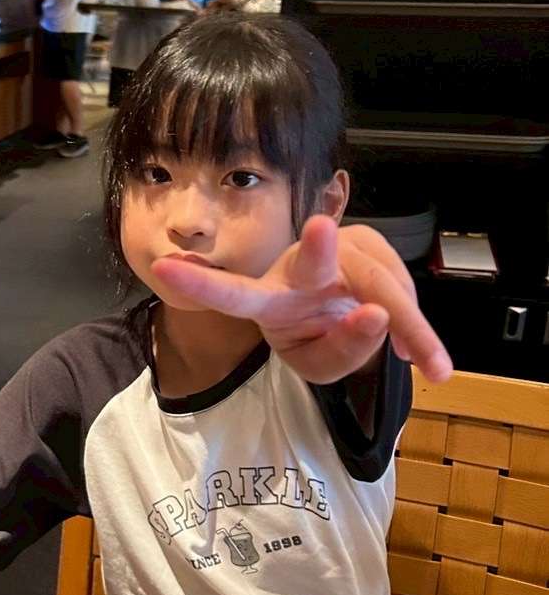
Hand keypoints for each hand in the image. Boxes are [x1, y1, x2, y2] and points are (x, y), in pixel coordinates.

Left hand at [154, 215, 452, 384]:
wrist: (342, 313)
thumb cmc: (315, 336)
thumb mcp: (320, 365)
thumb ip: (344, 351)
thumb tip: (379, 316)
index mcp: (266, 300)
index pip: (230, 295)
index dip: (200, 283)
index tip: (164, 267)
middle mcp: (295, 268)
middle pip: (310, 261)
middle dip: (317, 247)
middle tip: (320, 229)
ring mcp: (335, 249)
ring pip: (379, 283)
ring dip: (411, 324)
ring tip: (429, 362)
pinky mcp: (368, 241)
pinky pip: (401, 281)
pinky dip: (416, 316)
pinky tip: (417, 342)